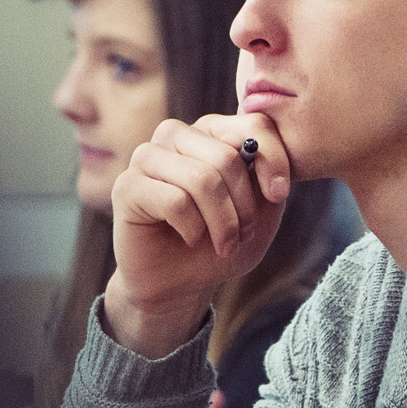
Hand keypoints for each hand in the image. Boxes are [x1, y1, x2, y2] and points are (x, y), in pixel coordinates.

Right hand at [104, 113, 288, 356]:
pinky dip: (193, 229)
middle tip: (242, 234)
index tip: (279, 195)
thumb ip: (269, 173)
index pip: (254, 125)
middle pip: (227, 157)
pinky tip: (189, 237)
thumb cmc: (224, 238)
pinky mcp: (127, 186)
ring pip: (201, 180)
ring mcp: (148, 156)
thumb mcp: (263, 208)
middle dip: (244, 206)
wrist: (181, 282)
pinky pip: (175, 202)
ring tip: (223, 243)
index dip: (274, 160)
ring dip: (222, 222)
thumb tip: (259, 152)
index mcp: (212, 130)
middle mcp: (177, 134)